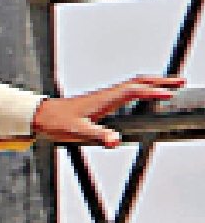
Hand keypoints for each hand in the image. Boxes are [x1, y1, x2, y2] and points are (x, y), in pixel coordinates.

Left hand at [32, 74, 184, 146]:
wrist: (41, 116)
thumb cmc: (58, 123)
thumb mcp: (78, 132)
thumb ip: (98, 136)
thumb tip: (115, 141)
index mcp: (104, 100)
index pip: (134, 91)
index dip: (152, 91)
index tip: (170, 93)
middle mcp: (107, 94)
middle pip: (138, 82)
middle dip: (161, 80)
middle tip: (181, 81)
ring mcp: (105, 95)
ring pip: (134, 83)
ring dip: (153, 81)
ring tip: (171, 84)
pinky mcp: (102, 99)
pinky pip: (127, 89)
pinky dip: (142, 86)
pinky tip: (145, 92)